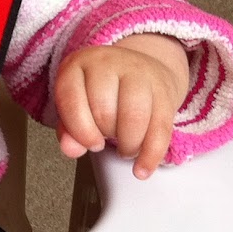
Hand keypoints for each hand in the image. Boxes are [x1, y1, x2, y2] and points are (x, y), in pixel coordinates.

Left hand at [53, 34, 190, 179]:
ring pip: (134, 117)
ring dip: (128, 145)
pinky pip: (160, 129)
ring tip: (124, 148)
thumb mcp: (78, 102)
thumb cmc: (104, 89)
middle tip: (108, 138)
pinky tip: (142, 168)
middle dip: (104, 135)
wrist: (144, 68)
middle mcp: (108, 63)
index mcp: (79, 64)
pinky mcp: (164, 91)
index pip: (71, 98)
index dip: (79, 129)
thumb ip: (68, 129)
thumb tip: (70, 149)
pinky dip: (150, 155)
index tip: (90, 143)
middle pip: (103, 110)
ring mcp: (139, 73)